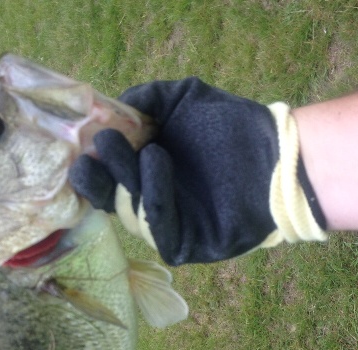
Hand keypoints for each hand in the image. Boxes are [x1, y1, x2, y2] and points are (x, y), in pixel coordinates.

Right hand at [69, 78, 327, 265]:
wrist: (277, 153)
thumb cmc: (230, 127)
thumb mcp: (184, 100)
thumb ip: (148, 98)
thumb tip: (112, 106)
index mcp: (142, 175)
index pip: (105, 179)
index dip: (90, 165)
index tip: (80, 143)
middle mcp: (149, 202)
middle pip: (110, 199)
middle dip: (97, 177)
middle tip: (91, 155)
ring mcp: (167, 226)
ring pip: (131, 212)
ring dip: (128, 178)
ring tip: (142, 147)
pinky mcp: (186, 244)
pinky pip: (160, 227)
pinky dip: (154, 195)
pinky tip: (155, 160)